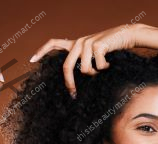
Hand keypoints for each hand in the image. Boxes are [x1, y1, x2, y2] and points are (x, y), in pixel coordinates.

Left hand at [30, 24, 144, 97]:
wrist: (126, 35)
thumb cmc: (111, 49)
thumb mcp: (94, 55)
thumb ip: (84, 62)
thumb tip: (76, 80)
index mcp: (75, 44)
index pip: (54, 43)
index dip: (42, 51)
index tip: (31, 59)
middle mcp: (78, 42)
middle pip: (67, 67)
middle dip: (70, 82)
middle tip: (73, 94)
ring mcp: (87, 43)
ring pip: (84, 70)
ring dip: (94, 73)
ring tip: (103, 67)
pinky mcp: (97, 45)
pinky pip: (98, 67)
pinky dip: (105, 68)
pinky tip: (109, 63)